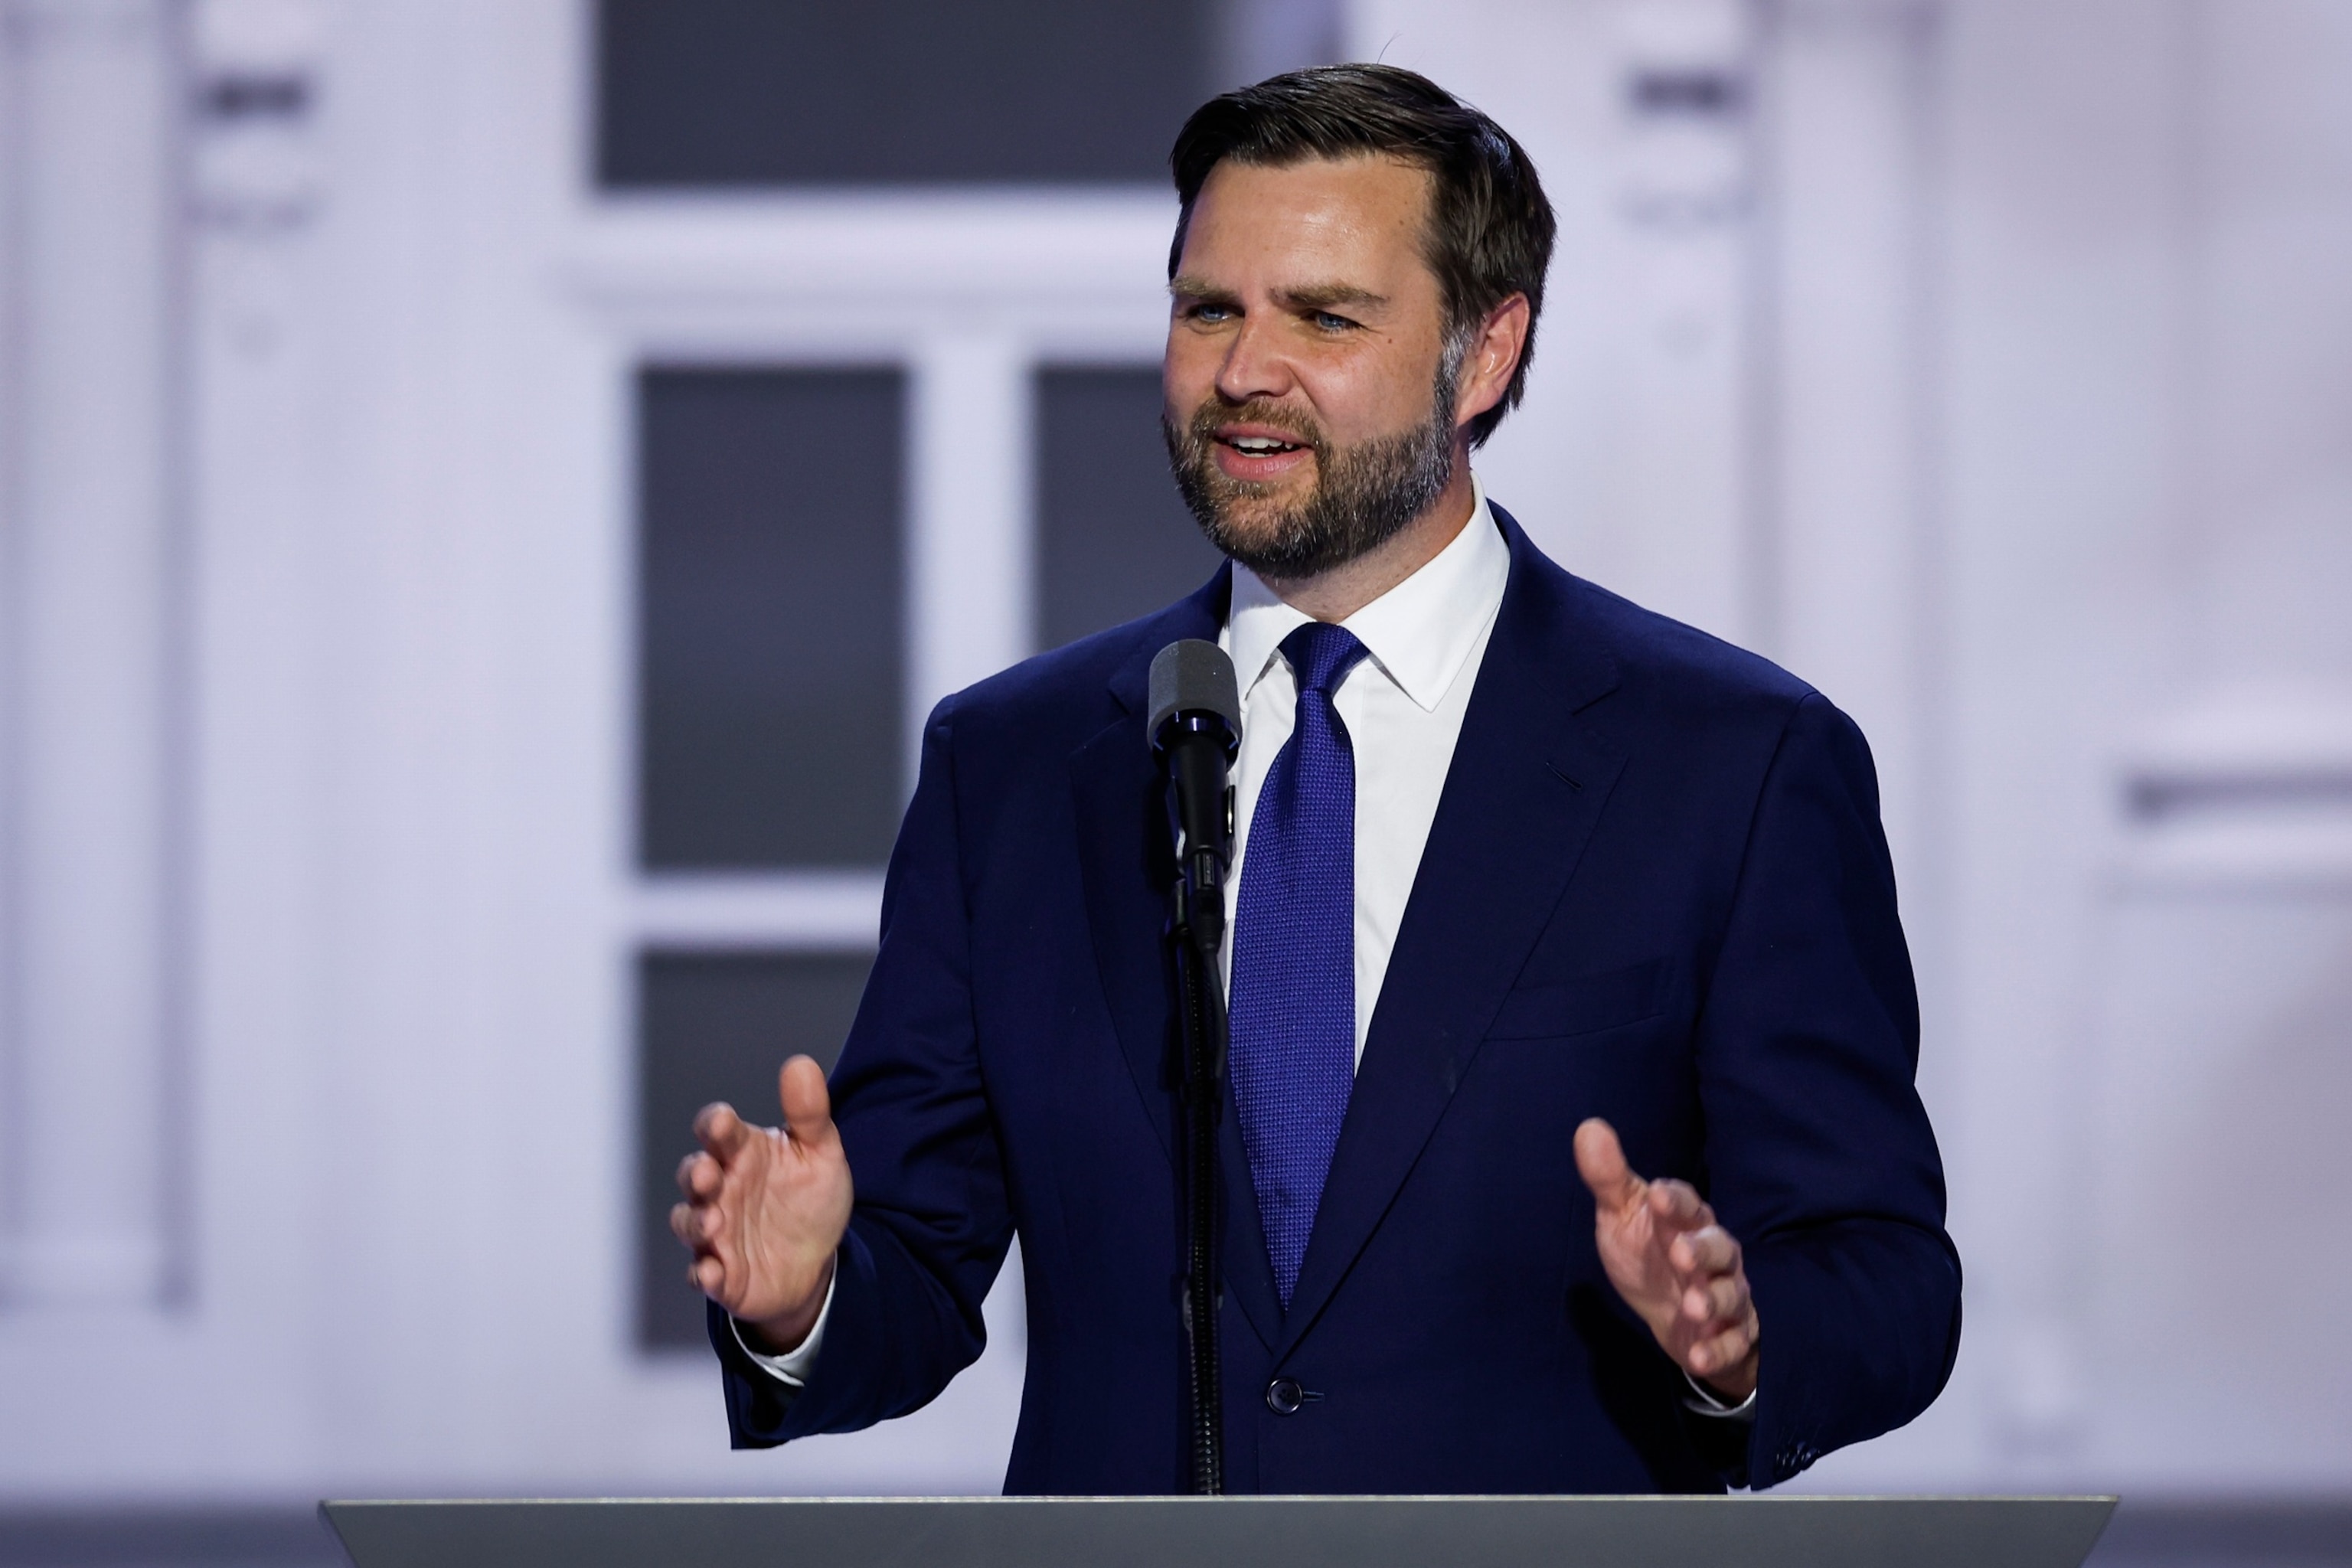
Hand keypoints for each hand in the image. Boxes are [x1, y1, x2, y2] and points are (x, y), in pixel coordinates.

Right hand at [671, 1054, 852, 1353]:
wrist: (819, 1261)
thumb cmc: (809, 1200)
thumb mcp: (820, 1154)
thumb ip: (810, 1113)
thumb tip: (801, 1065)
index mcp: (743, 1154)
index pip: (717, 1131)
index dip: (714, 1125)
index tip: (722, 1122)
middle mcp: (723, 1190)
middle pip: (693, 1174)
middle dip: (695, 1173)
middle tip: (708, 1174)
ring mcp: (717, 1233)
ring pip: (688, 1223)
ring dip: (695, 1222)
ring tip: (714, 1223)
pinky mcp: (722, 1274)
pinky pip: (701, 1273)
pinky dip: (702, 1273)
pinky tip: (712, 1272)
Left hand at [1574, 1117, 1759, 1400]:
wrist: (1671, 1314)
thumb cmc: (1647, 1253)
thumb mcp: (1622, 1216)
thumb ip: (1607, 1179)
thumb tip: (1588, 1127)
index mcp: (1687, 1221)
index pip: (1688, 1204)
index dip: (1676, 1199)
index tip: (1657, 1196)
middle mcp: (1714, 1255)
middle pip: (1720, 1247)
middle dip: (1704, 1250)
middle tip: (1682, 1254)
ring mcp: (1726, 1294)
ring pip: (1732, 1294)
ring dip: (1715, 1299)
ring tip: (1695, 1306)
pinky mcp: (1731, 1334)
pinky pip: (1735, 1342)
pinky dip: (1720, 1350)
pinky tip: (1700, 1355)